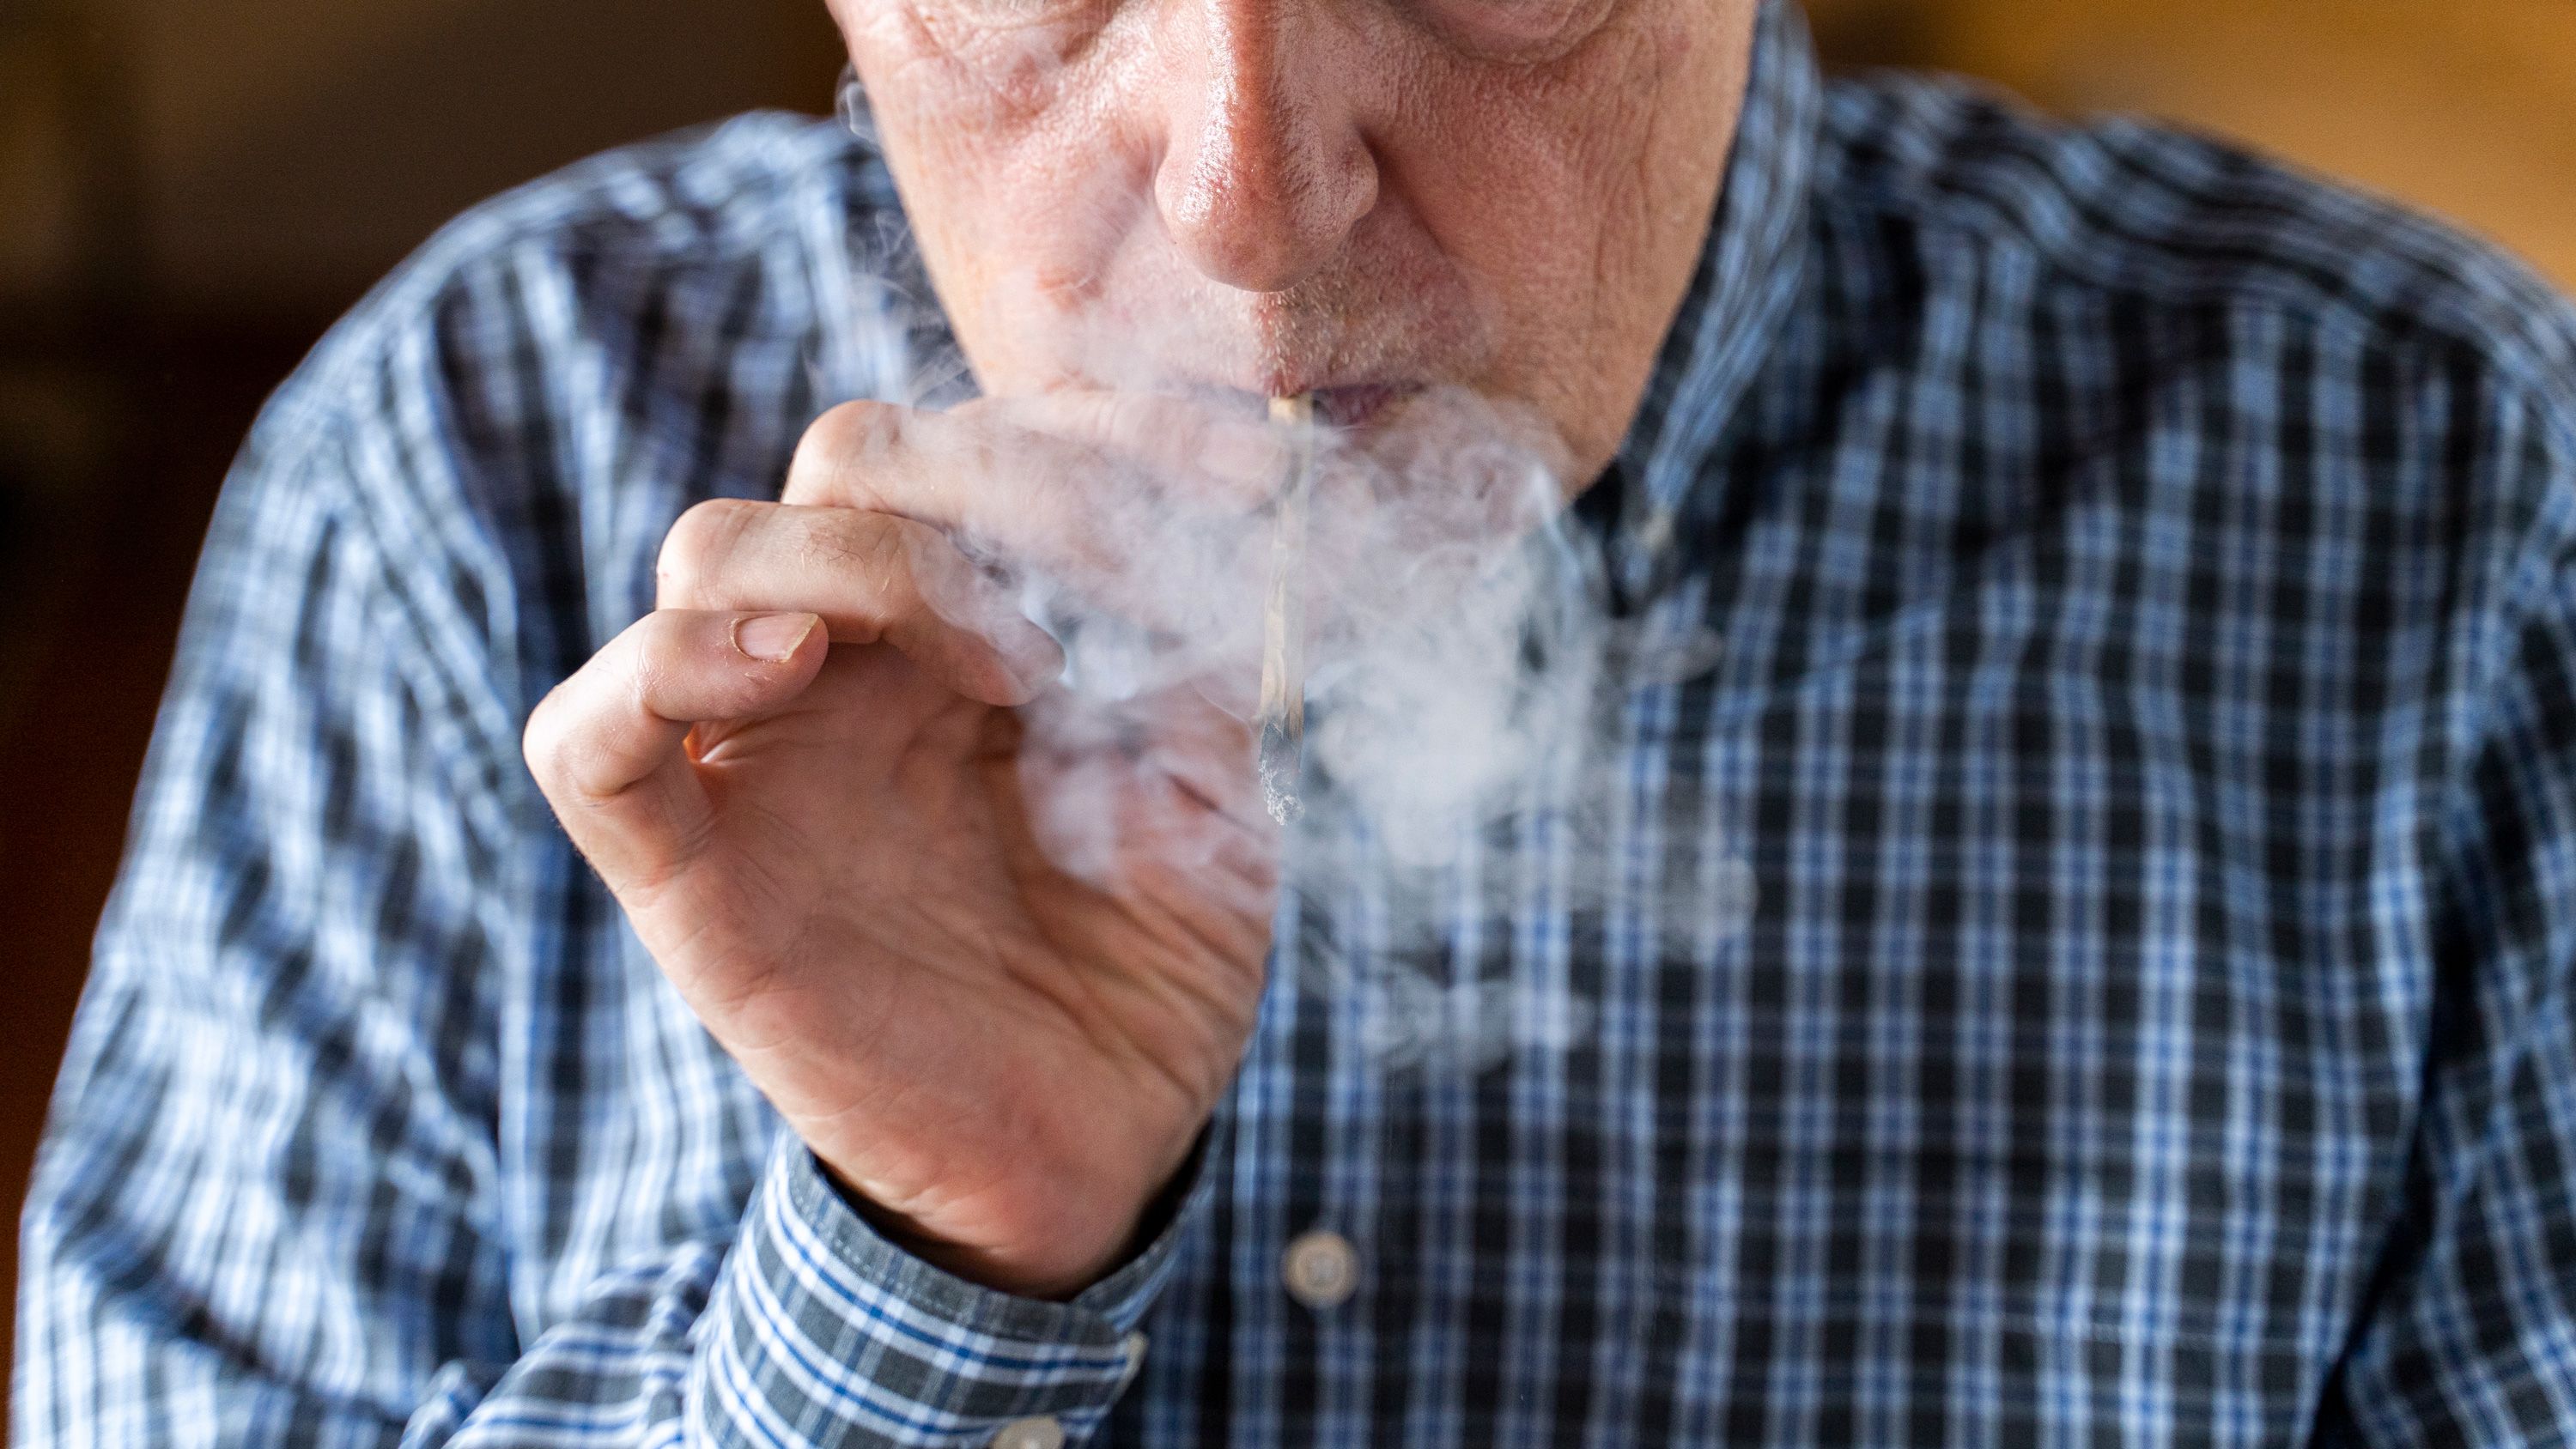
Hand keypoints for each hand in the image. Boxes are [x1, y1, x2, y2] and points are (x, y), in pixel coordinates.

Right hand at [524, 395, 1286, 1297]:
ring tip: (1009, 667)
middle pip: (842, 462)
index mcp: (959, 632)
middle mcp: (850, 672)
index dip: (1084, 428)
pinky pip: (586, 741)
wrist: (1101, 1150)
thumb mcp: (1210, 775)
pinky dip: (663, 668)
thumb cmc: (1149, 962)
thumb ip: (1178, 636)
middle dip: (987, 473)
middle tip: (1108, 587)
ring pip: (713, 550)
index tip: (1234, 478)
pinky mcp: (693, 877)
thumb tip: (1179, 495)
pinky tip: (793, 663)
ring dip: (872, 558)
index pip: (962, 443)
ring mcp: (763, 762)